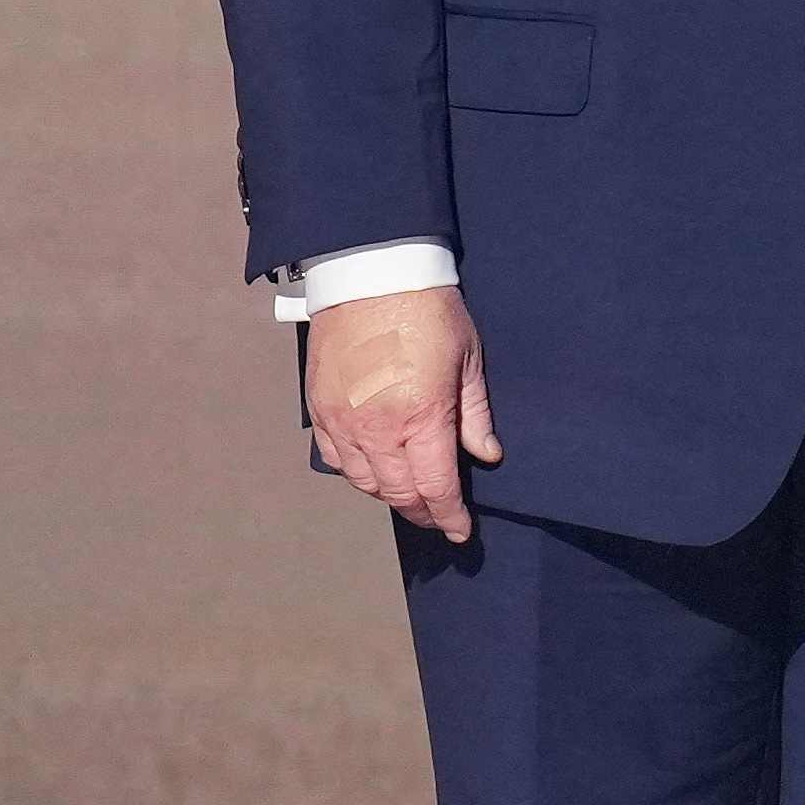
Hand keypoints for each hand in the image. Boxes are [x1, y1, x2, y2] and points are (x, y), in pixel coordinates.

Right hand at [306, 282, 497, 542]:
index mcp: (421, 417)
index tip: (461, 531)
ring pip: (365, 482)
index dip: (449, 516)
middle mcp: (377, 428)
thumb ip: (474, 416)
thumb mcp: (468, 360)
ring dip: (390, 495)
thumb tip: (485, 455)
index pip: (436, 487)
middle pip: (399, 493)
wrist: (370, 272)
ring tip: (411, 495)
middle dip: (423, 511)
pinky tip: (375, 470)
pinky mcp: (318, 408)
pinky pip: (335, 459)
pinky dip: (356, 473)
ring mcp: (342, 420)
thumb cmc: (428, 311)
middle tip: (439, 517)